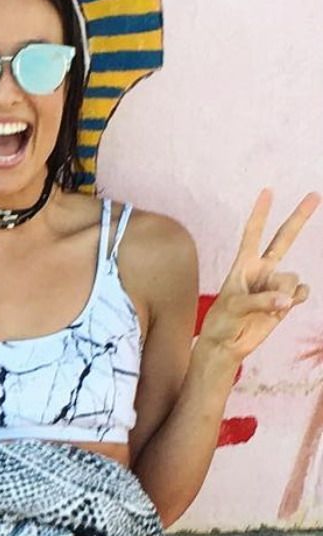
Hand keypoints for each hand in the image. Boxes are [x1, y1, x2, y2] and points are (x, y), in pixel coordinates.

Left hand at [198, 189, 318, 367]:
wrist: (228, 344)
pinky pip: (300, 292)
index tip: (268, 191)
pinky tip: (281, 309)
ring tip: (264, 308)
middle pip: (284, 239)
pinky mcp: (286, 300)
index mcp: (244, 265)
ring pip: (291, 279)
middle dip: (299, 217)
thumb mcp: (235, 307)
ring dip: (281, 295)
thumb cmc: (222, 321)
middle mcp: (262, 270)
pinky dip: (294, 300)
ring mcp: (275, 284)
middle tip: (314, 194)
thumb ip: (261, 300)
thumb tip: (288, 300)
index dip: (261, 212)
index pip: (253, 233)